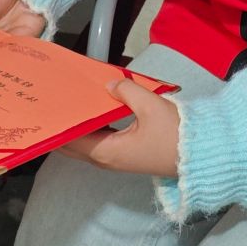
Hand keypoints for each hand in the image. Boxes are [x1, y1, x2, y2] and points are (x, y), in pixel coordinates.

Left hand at [56, 79, 179, 177]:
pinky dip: (92, 128)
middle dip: (62, 127)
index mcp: (107, 151)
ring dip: (78, 127)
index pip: (70, 140)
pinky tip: (95, 111)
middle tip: (54, 105)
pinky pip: (100, 142)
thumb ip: (126, 91)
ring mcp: (117, 159)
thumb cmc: (174, 134)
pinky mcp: (126, 155)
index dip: (57, 126)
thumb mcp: (150, 105)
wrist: (200, 154)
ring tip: (70, 104)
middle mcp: (107, 160)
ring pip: (87, 144)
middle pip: (74, 145)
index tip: (47, 110)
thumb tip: (109, 86)